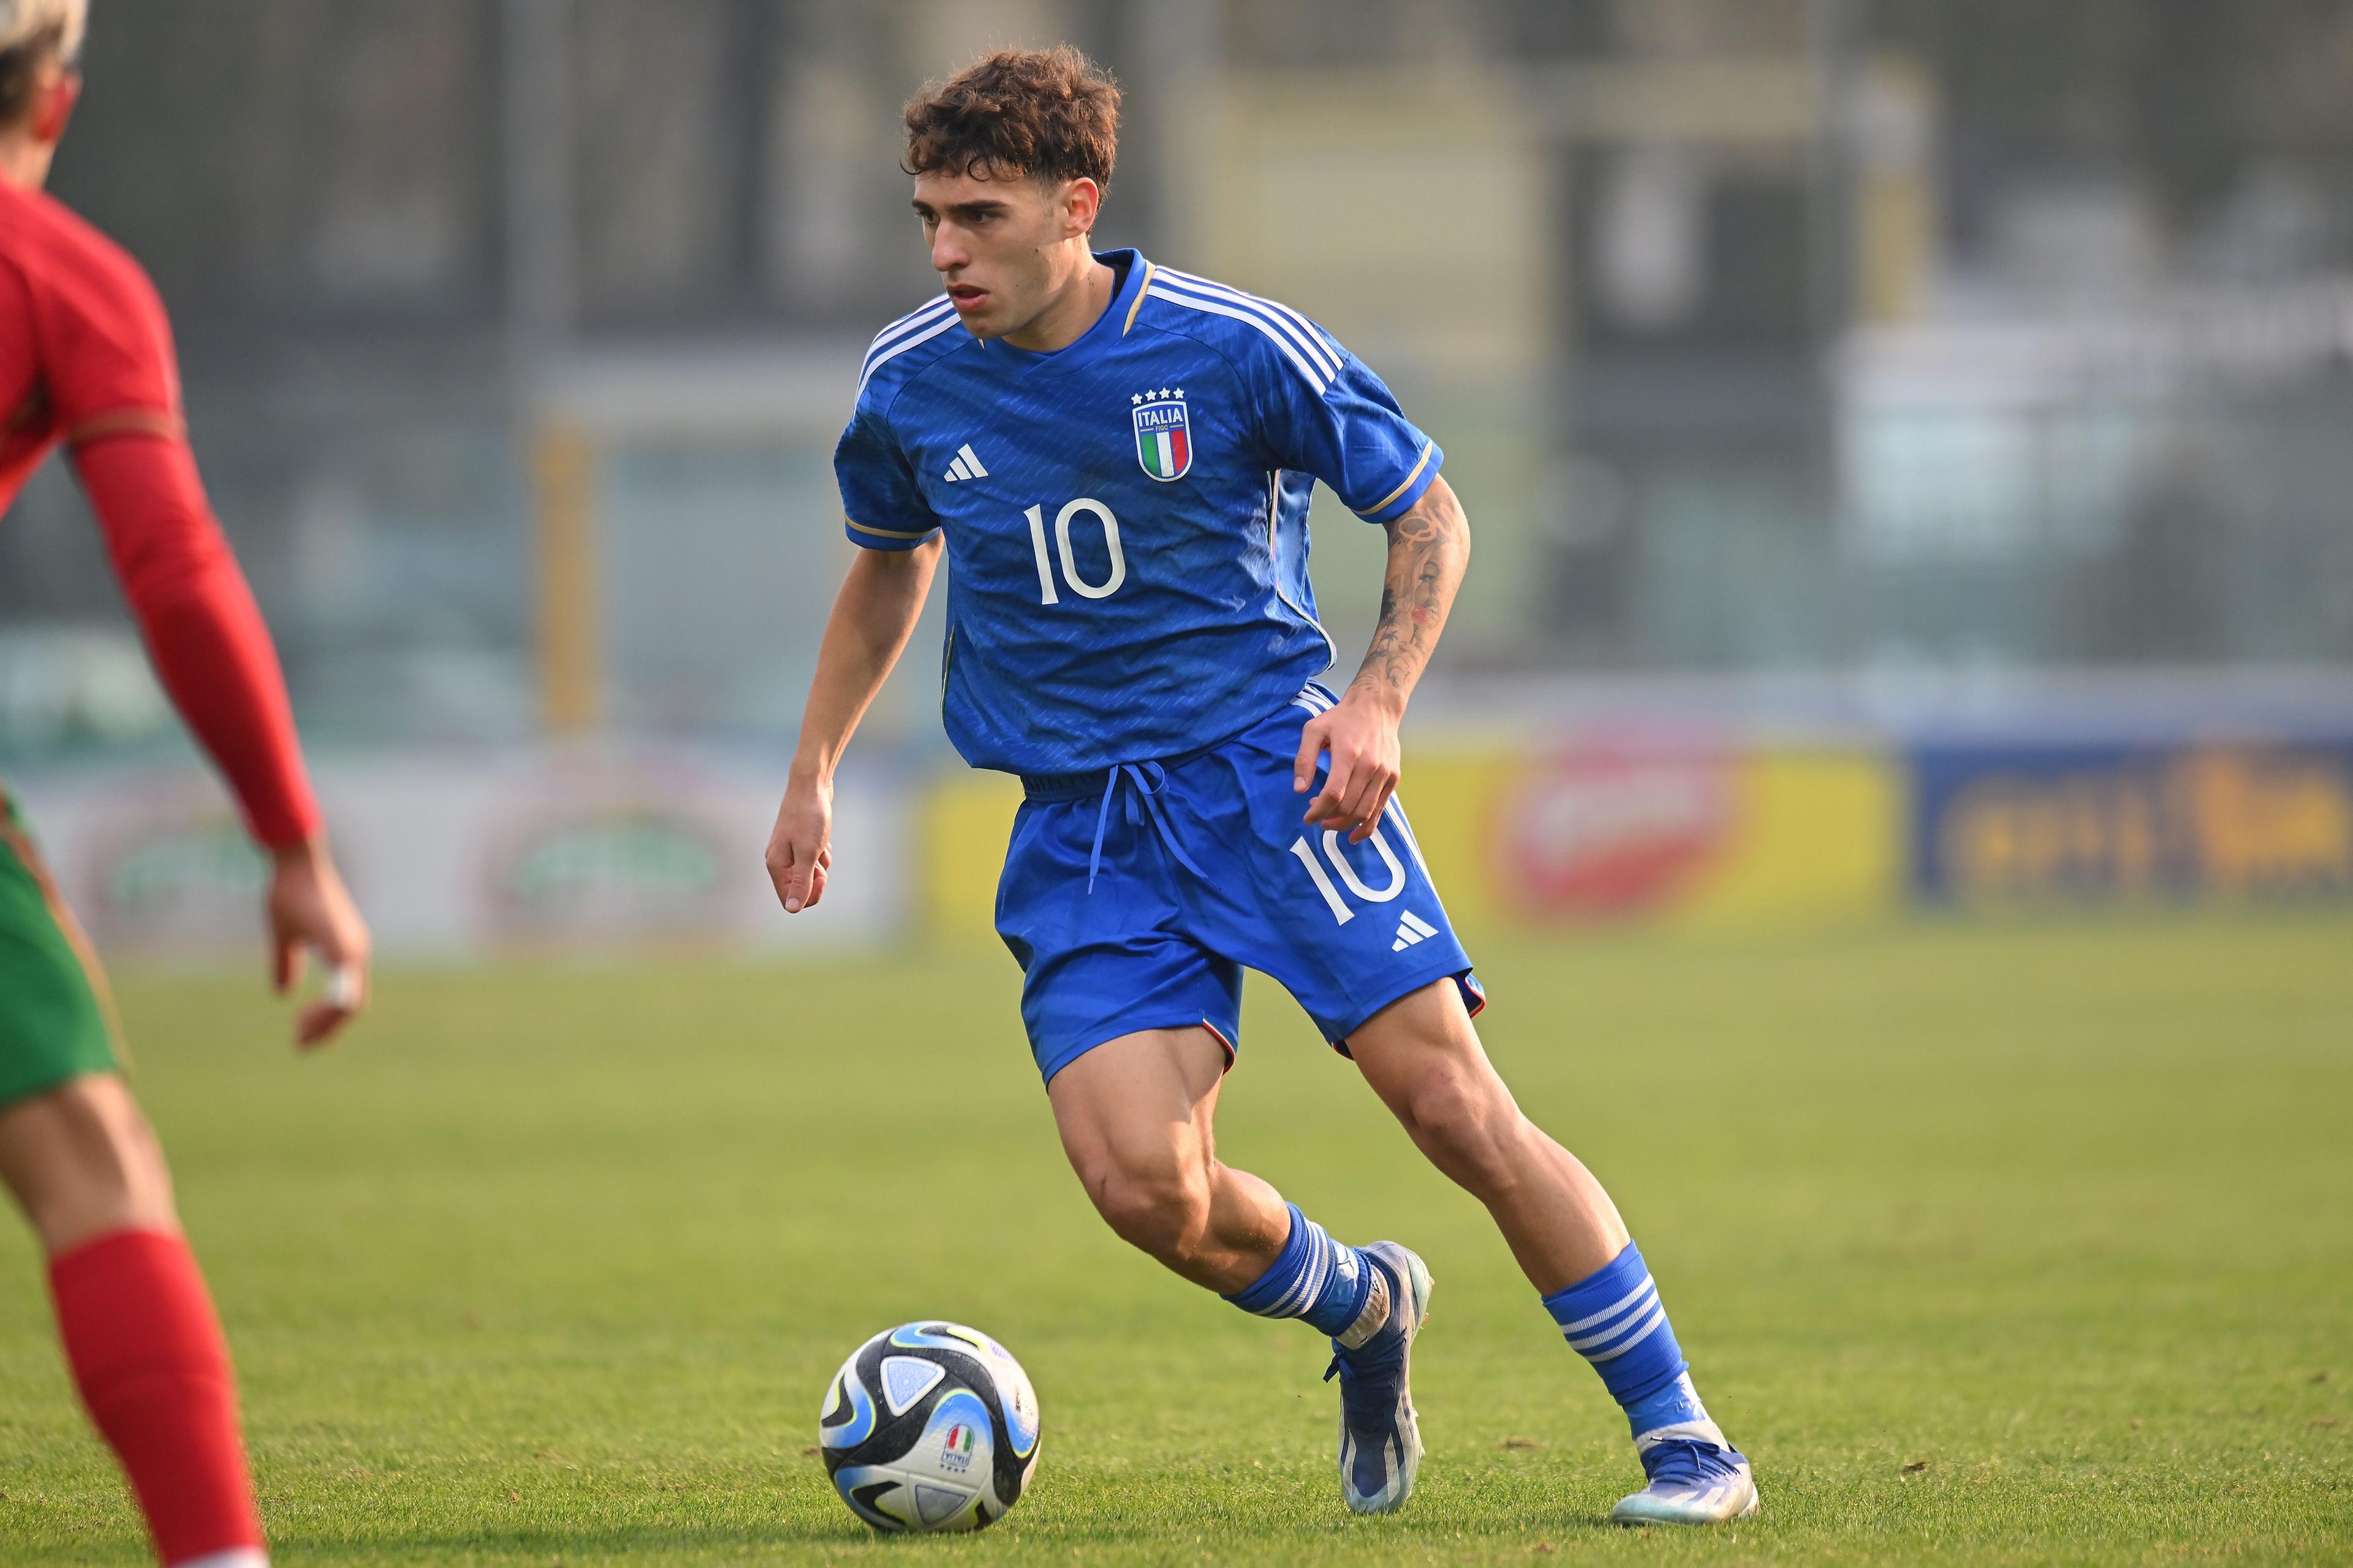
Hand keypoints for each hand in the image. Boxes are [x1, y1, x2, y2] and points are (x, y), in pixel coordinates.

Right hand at [266, 839, 368, 1049]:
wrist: (295, 862)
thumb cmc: (290, 892)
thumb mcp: (285, 934)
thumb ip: (286, 963)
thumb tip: (282, 992)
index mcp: (345, 953)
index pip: (346, 999)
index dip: (326, 1020)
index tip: (300, 1033)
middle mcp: (355, 953)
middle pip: (352, 1006)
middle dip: (327, 1029)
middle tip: (301, 1044)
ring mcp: (353, 949)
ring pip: (350, 1002)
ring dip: (327, 1023)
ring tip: (301, 1035)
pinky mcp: (343, 944)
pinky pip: (346, 984)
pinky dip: (334, 1004)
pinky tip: (315, 1016)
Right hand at [765, 772, 833, 913]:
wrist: (811, 785)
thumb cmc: (810, 818)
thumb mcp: (808, 853)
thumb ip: (800, 882)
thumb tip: (792, 909)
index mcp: (775, 865)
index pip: (789, 899)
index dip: (808, 895)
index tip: (821, 878)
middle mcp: (778, 860)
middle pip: (799, 888)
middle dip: (816, 879)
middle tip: (821, 861)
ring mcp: (788, 851)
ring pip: (809, 873)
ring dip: (820, 864)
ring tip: (822, 844)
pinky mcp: (799, 842)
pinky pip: (813, 859)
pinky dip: (821, 853)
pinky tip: (823, 839)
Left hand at [1294, 685, 1402, 842]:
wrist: (1377, 707)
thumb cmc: (1341, 718)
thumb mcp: (1314, 729)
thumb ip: (1304, 759)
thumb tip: (1300, 789)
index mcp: (1348, 753)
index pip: (1333, 793)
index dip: (1318, 811)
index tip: (1307, 817)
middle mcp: (1370, 765)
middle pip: (1349, 806)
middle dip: (1328, 818)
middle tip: (1316, 816)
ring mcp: (1385, 773)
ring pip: (1365, 812)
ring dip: (1344, 824)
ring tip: (1330, 823)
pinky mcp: (1393, 778)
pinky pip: (1380, 810)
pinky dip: (1367, 827)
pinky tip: (1353, 835)